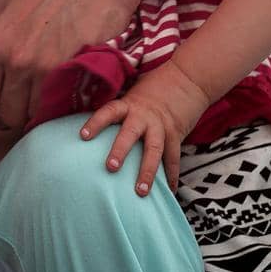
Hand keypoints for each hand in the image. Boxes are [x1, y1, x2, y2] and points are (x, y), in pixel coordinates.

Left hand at [0, 0, 148, 129]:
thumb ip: (7, 29)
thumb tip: (0, 50)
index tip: (7, 114)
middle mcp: (11, 57)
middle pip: (4, 114)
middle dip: (17, 120)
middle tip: (34, 114)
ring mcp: (39, 65)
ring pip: (33, 114)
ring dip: (44, 115)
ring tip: (56, 102)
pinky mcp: (69, 69)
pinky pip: (61, 107)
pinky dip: (66, 109)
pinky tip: (74, 96)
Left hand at [78, 60, 212, 193]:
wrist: (187, 79)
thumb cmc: (153, 88)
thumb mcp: (132, 93)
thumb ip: (118, 108)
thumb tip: (92, 126)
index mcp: (128, 104)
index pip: (108, 112)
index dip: (95, 123)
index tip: (83, 136)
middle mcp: (143, 116)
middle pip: (130, 133)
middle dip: (120, 150)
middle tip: (110, 168)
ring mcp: (161, 126)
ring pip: (154, 150)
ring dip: (147, 172)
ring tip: (140, 192)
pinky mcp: (177, 135)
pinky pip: (173, 158)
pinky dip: (171, 176)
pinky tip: (169, 192)